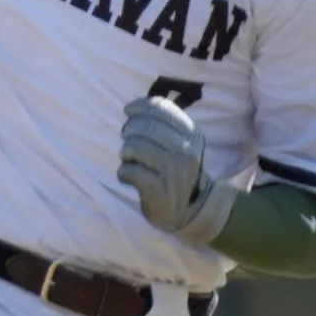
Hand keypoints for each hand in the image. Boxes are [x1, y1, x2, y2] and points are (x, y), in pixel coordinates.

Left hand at [116, 96, 235, 245]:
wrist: (189, 209)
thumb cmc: (177, 170)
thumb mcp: (181, 143)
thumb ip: (163, 124)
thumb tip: (134, 107)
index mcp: (192, 134)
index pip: (162, 109)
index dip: (140, 106)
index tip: (129, 110)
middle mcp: (187, 151)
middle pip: (146, 126)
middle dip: (129, 130)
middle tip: (126, 140)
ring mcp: (174, 171)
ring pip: (136, 147)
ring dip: (126, 153)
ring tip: (129, 160)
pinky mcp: (160, 191)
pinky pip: (130, 171)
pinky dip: (123, 173)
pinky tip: (128, 177)